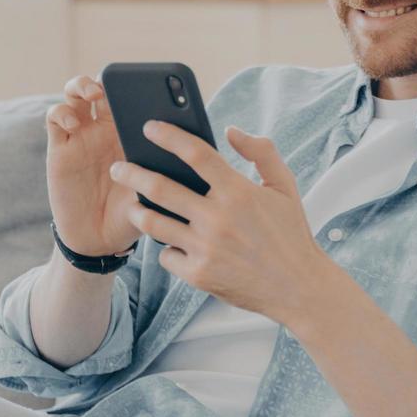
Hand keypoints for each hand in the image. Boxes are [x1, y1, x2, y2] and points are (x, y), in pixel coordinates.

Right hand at [43, 74, 144, 257]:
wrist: (99, 241)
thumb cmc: (131, 215)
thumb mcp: (152, 191)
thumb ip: (162, 170)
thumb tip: (183, 147)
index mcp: (131, 134)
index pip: (134, 98)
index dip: (141, 85)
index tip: (152, 86)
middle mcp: (104, 129)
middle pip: (103, 87)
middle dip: (109, 78)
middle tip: (116, 84)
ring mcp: (80, 136)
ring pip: (75, 94)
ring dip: (82, 84)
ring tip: (93, 93)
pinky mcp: (60, 148)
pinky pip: (55, 118)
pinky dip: (61, 112)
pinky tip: (72, 123)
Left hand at [107, 120, 329, 322]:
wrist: (298, 289)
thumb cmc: (290, 234)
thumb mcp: (285, 186)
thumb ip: (261, 152)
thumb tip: (230, 130)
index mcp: (238, 192)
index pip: (195, 154)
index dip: (168, 136)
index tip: (149, 127)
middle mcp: (218, 219)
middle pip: (160, 187)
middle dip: (132, 173)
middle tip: (117, 167)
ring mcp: (205, 249)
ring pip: (153, 223)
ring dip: (137, 210)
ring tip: (131, 204)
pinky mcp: (198, 275)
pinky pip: (166, 256)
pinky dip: (166, 248)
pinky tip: (169, 243)